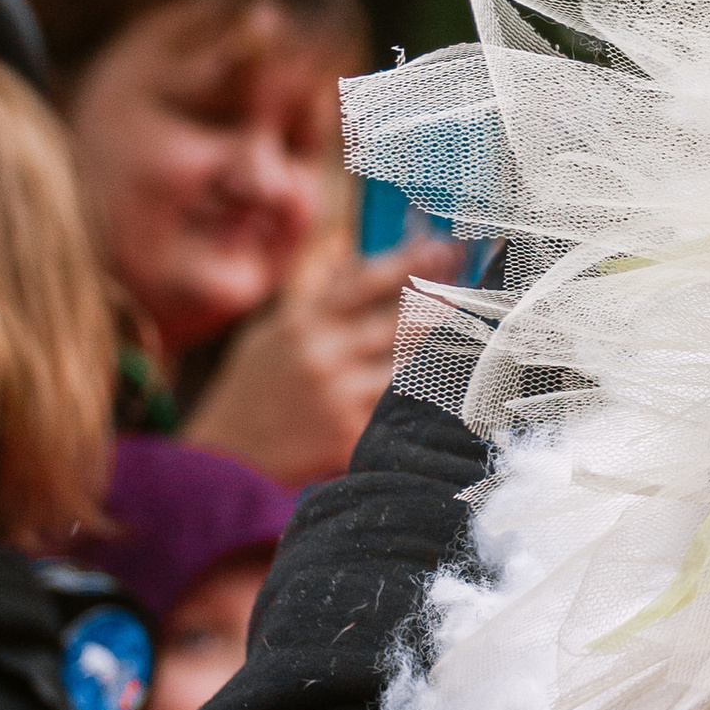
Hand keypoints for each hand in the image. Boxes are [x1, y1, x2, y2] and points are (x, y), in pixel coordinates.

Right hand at [183, 230, 459, 487]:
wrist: (224, 464)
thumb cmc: (253, 392)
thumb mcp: (271, 333)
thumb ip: (312, 291)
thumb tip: (346, 245)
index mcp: (303, 323)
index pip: (367, 280)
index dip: (413, 260)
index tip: (448, 246)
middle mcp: (323, 355)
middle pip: (402, 319)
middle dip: (447, 301)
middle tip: (484, 289)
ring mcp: (339, 397)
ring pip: (413, 364)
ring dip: (450, 348)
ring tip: (485, 332)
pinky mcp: (352, 437)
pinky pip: (404, 410)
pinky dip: (432, 395)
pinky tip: (459, 385)